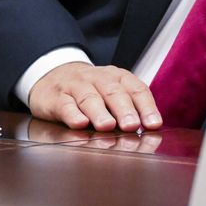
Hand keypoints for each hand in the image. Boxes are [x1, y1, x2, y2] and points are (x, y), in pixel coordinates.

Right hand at [27, 62, 161, 131]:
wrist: (52, 76)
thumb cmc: (90, 90)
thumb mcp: (111, 94)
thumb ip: (128, 108)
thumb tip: (146, 129)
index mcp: (117, 77)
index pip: (136, 89)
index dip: (146, 107)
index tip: (153, 124)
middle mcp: (98, 78)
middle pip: (114, 92)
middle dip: (125, 110)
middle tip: (132, 126)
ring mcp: (75, 86)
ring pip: (89, 97)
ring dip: (100, 112)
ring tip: (107, 126)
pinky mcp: (55, 97)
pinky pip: (65, 105)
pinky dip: (73, 114)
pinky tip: (79, 123)